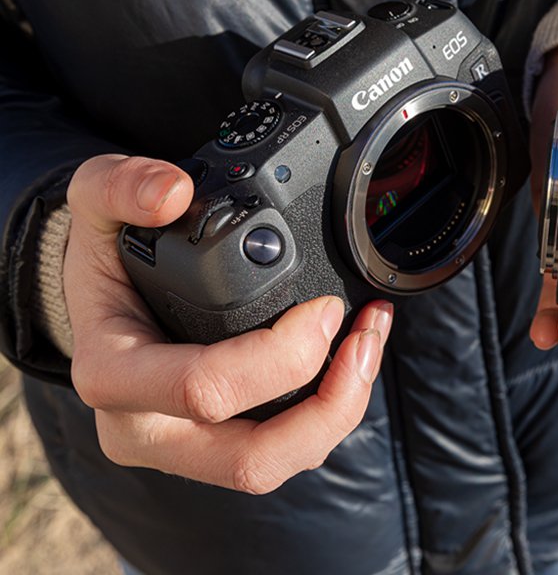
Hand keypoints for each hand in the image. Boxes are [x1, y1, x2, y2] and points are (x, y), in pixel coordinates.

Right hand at [64, 155, 392, 492]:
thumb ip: (120, 185)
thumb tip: (172, 192)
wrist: (103, 300)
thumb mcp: (93, 204)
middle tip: (363, 336)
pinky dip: (332, 410)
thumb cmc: (105, 261)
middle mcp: (145, 429)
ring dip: (341, 412)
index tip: (326, 307)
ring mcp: (184, 449)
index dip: (281, 357)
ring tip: (371, 342)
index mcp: (113, 376)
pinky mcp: (220, 448)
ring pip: (276, 465)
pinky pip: (285, 449)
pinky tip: (354, 357)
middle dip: (329, 404)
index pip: (204, 389)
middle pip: (250, 458)